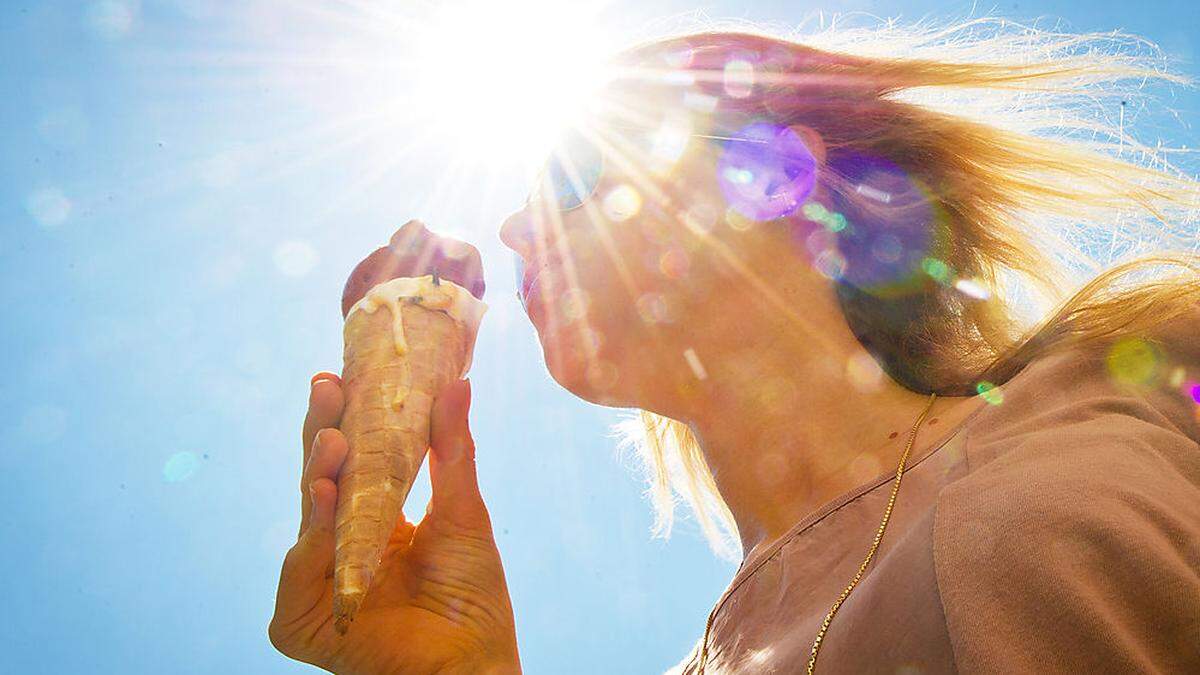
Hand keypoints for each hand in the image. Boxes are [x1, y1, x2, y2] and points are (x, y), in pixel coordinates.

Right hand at [269, 373, 520, 674]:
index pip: (349, 461)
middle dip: (324, 431)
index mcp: (370, 519)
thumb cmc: (470, 597)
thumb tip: (460, 381)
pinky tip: (324, 499)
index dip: (343, 418)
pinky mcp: (301, 619)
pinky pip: (299, 571)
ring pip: (308, 517)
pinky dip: (311, 537)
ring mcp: (316, 580)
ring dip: (319, 475)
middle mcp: (338, 545)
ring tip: (334, 440)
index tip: (341, 374)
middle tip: (326, 386)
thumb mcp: (463, 513)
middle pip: (322, 479)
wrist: (472, 662)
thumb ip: (452, 451)